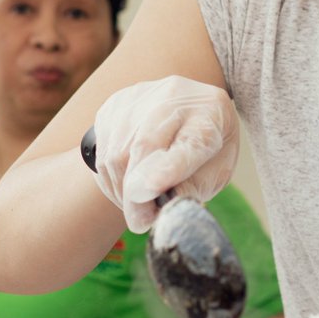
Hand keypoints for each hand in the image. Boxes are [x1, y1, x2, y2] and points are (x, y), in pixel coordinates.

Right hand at [93, 76, 238, 231]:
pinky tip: (127, 184)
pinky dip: (111, 178)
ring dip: (122, 189)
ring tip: (139, 202)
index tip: (150, 193)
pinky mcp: (114, 105)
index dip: (168, 169)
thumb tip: (161, 205)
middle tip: (140, 221)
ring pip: (116, 152)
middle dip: (136, 193)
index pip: (190, 142)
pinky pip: (101, 150)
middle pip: (144, 146)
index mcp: (211, 113)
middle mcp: (174, 96)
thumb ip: (193, 188)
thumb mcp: (216, 171)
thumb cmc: (208, 148)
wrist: (193, 109)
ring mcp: (139, 97)